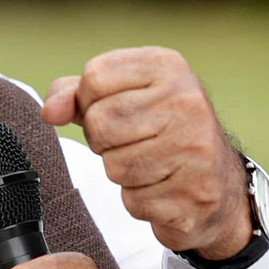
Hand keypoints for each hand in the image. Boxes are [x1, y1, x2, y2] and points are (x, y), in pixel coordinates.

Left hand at [41, 47, 252, 259]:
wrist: (219, 183)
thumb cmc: (157, 131)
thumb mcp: (119, 96)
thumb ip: (74, 95)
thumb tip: (49, 111)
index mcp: (167, 66)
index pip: (93, 77)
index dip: (89, 101)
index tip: (114, 109)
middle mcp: (187, 101)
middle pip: (100, 123)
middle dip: (103, 141)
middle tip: (130, 142)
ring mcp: (197, 148)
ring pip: (114, 166)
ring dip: (121, 172)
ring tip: (149, 164)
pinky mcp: (197, 193)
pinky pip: (134, 202)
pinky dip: (139, 200)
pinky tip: (163, 187)